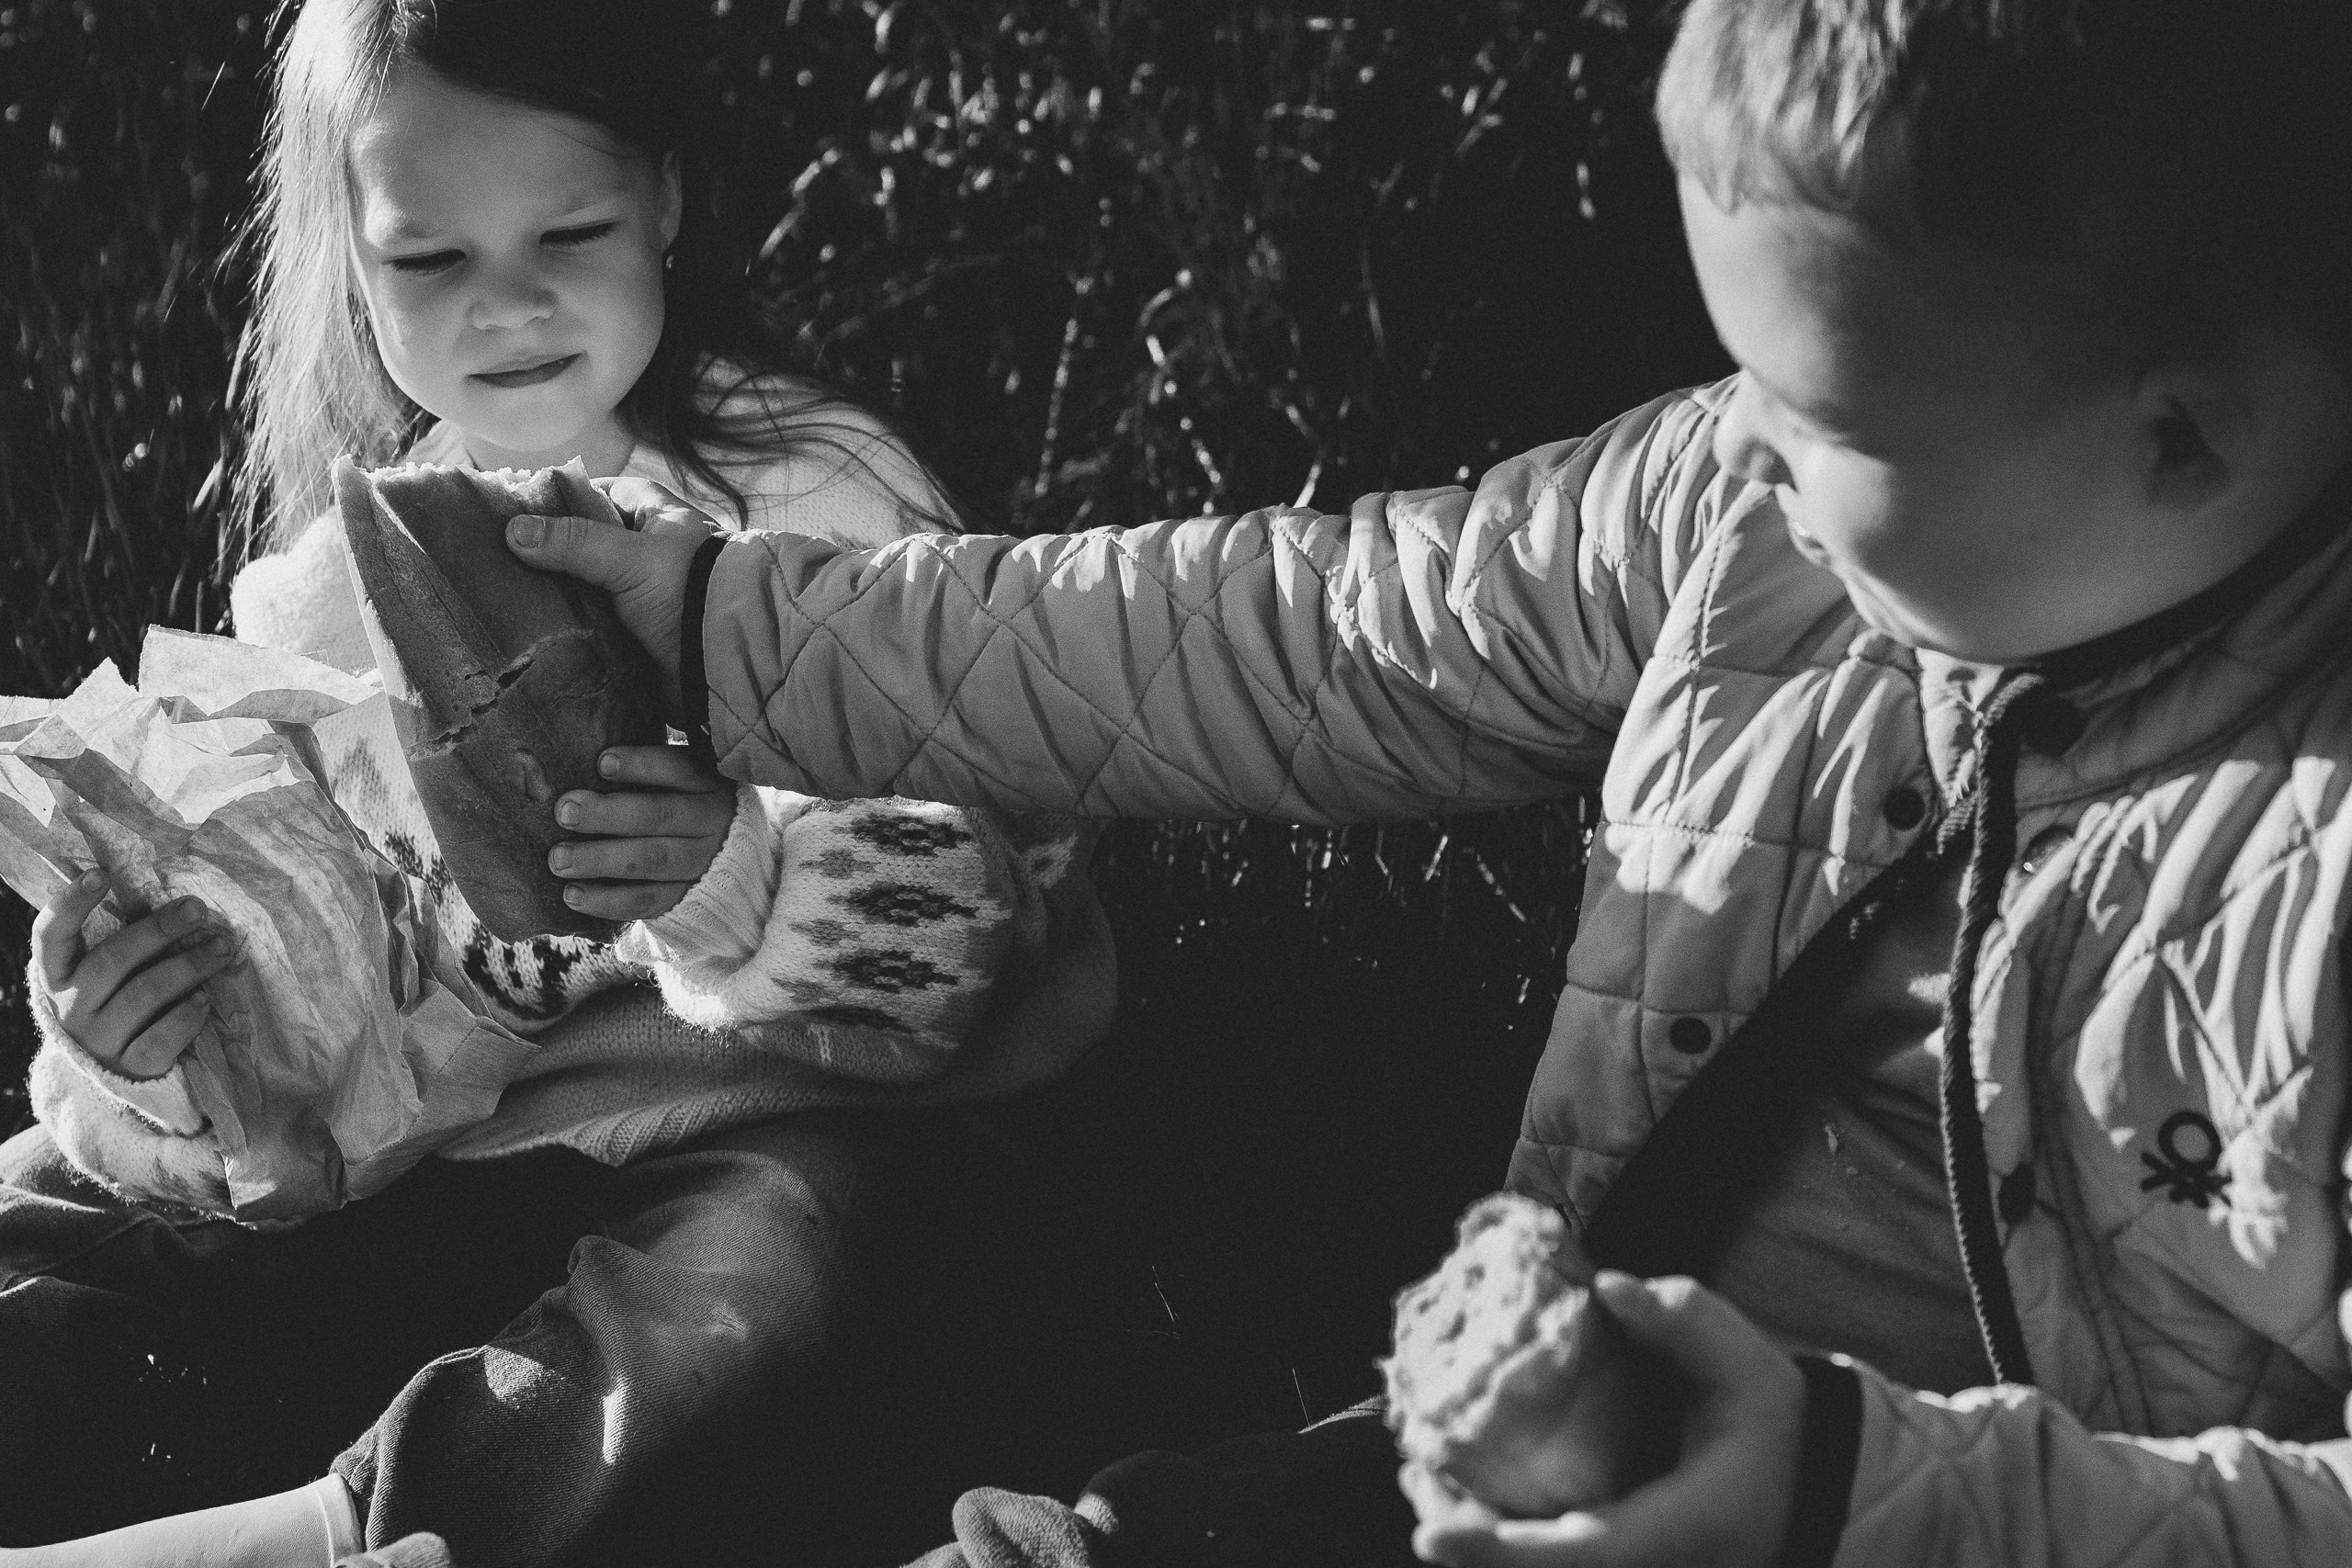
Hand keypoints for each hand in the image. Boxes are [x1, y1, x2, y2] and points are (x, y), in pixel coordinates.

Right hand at [32, 869, 233, 1078]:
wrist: (113, 1075)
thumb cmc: (117, 1003)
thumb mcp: (108, 974)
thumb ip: (126, 942)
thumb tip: (179, 903)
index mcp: (57, 974)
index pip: (51, 934)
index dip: (71, 903)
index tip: (99, 873)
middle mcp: (70, 1006)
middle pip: (112, 960)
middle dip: (158, 931)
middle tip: (197, 909)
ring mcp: (98, 1040)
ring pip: (143, 996)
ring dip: (187, 967)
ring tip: (221, 948)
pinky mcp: (129, 1068)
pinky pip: (160, 1038)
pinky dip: (186, 1016)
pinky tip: (205, 998)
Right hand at [505, 476, 718, 720]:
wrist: (731, 657)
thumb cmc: (690, 590)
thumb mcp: (630, 558)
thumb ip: (574, 542)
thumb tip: (513, 531)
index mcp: (651, 512)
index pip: (593, 491)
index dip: (556, 499)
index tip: (512, 511)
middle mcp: (645, 546)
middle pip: (582, 540)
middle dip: (547, 551)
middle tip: (495, 558)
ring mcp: (638, 589)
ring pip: (583, 582)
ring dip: (554, 591)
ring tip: (502, 595)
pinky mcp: (634, 628)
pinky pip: (591, 619)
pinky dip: (568, 623)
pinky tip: (532, 627)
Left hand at [547, 743, 736, 921]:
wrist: (730, 865)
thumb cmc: (686, 808)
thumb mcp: (683, 784)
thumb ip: (649, 774)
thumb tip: (588, 762)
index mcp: (711, 785)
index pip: (680, 769)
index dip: (642, 765)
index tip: (601, 762)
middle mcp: (712, 822)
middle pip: (659, 816)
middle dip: (606, 814)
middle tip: (565, 811)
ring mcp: (702, 863)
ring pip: (651, 860)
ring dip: (600, 860)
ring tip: (559, 859)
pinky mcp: (687, 898)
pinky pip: (646, 901)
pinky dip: (607, 900)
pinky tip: (572, 895)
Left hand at [1404, 1272, 1805, 1567]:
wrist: (1807, 1487)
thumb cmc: (1771, 1428)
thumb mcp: (1746, 1367)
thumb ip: (1685, 1321)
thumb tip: (1610, 1287)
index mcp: (1679, 1532)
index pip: (1583, 1557)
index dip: (1498, 1554)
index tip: (1430, 1540)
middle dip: (1461, 1540)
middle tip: (1413, 1470)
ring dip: (1471, 1542)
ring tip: (1420, 1476)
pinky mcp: (1622, 1564)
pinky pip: (1549, 1561)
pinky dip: (1498, 1542)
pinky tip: (1458, 1496)